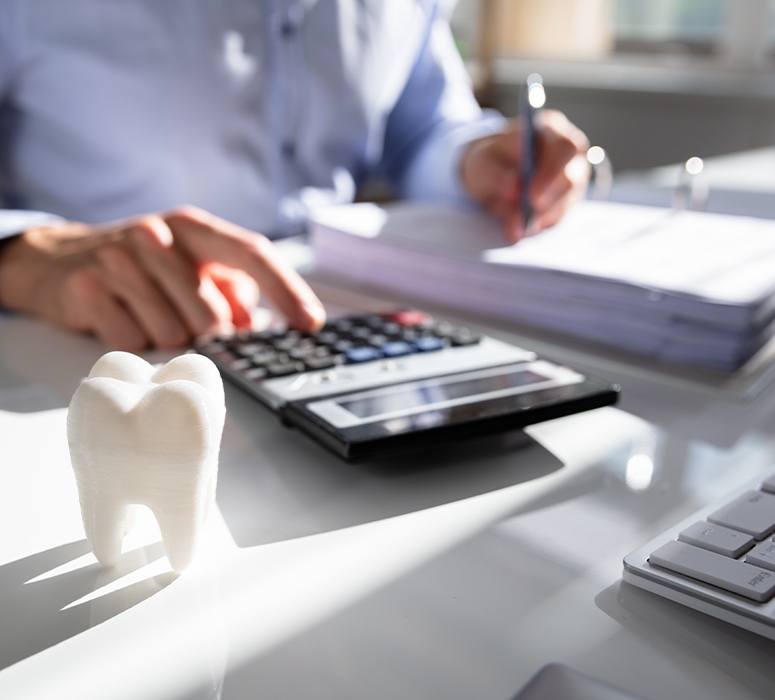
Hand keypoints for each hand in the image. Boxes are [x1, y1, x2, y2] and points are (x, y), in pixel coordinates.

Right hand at [0, 206, 325, 349]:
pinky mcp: (87, 288)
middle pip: (212, 316)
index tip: (311, 323)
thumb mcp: (190, 266)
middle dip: (206, 334)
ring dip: (167, 338)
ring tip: (146, 313)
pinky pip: (133, 342)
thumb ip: (231, 291)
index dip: (287, 290)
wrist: (59, 260)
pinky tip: (121, 317)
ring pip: (173, 335)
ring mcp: (119, 259)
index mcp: (193, 228)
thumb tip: (256, 326)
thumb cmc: (143, 267)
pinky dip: (134, 342)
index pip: (252, 254)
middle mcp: (158, 235)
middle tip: (182, 320)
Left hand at [460, 110, 589, 243]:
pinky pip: (557, 218)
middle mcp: (570, 153)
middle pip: (572, 178)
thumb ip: (495, 172)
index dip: (551, 173)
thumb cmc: (489, 160)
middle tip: (525, 219)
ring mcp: (573, 178)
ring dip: (538, 218)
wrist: (490, 173)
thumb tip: (514, 188)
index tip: (530, 195)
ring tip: (512, 228)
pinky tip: (518, 228)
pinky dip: (537, 226)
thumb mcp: (482, 162)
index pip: (565, 148)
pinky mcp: (567, 201)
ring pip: (565, 203)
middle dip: (548, 201)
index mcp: (551, 129)